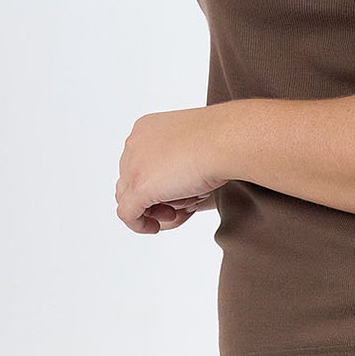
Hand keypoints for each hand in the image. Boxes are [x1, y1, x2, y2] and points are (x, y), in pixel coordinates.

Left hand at [116, 105, 228, 233]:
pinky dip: (139, 224)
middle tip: (178, 205)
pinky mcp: (139, 187)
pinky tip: (154, 227)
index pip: (138, 162)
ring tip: (176, 212)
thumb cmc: (223, 141)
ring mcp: (134, 165)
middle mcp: (135, 143)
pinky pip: (127, 214)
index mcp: (146, 128)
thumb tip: (177, 188)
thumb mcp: (194, 148)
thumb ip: (178, 164)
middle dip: (153, 198)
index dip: (154, 182)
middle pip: (131, 180)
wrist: (227, 141)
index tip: (176, 190)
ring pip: (128, 197)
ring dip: (150, 210)